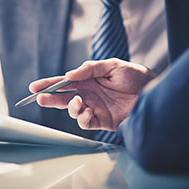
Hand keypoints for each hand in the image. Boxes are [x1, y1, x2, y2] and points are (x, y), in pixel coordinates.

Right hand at [29, 58, 156, 130]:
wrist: (154, 92)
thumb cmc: (136, 76)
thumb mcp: (112, 65)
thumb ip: (90, 69)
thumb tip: (70, 75)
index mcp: (88, 80)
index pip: (64, 82)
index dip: (49, 84)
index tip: (35, 87)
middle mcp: (88, 94)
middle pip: (63, 98)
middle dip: (50, 98)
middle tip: (40, 98)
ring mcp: (94, 107)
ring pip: (72, 111)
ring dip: (70, 107)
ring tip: (78, 102)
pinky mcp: (102, 121)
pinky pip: (85, 122)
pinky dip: (82, 118)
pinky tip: (87, 112)